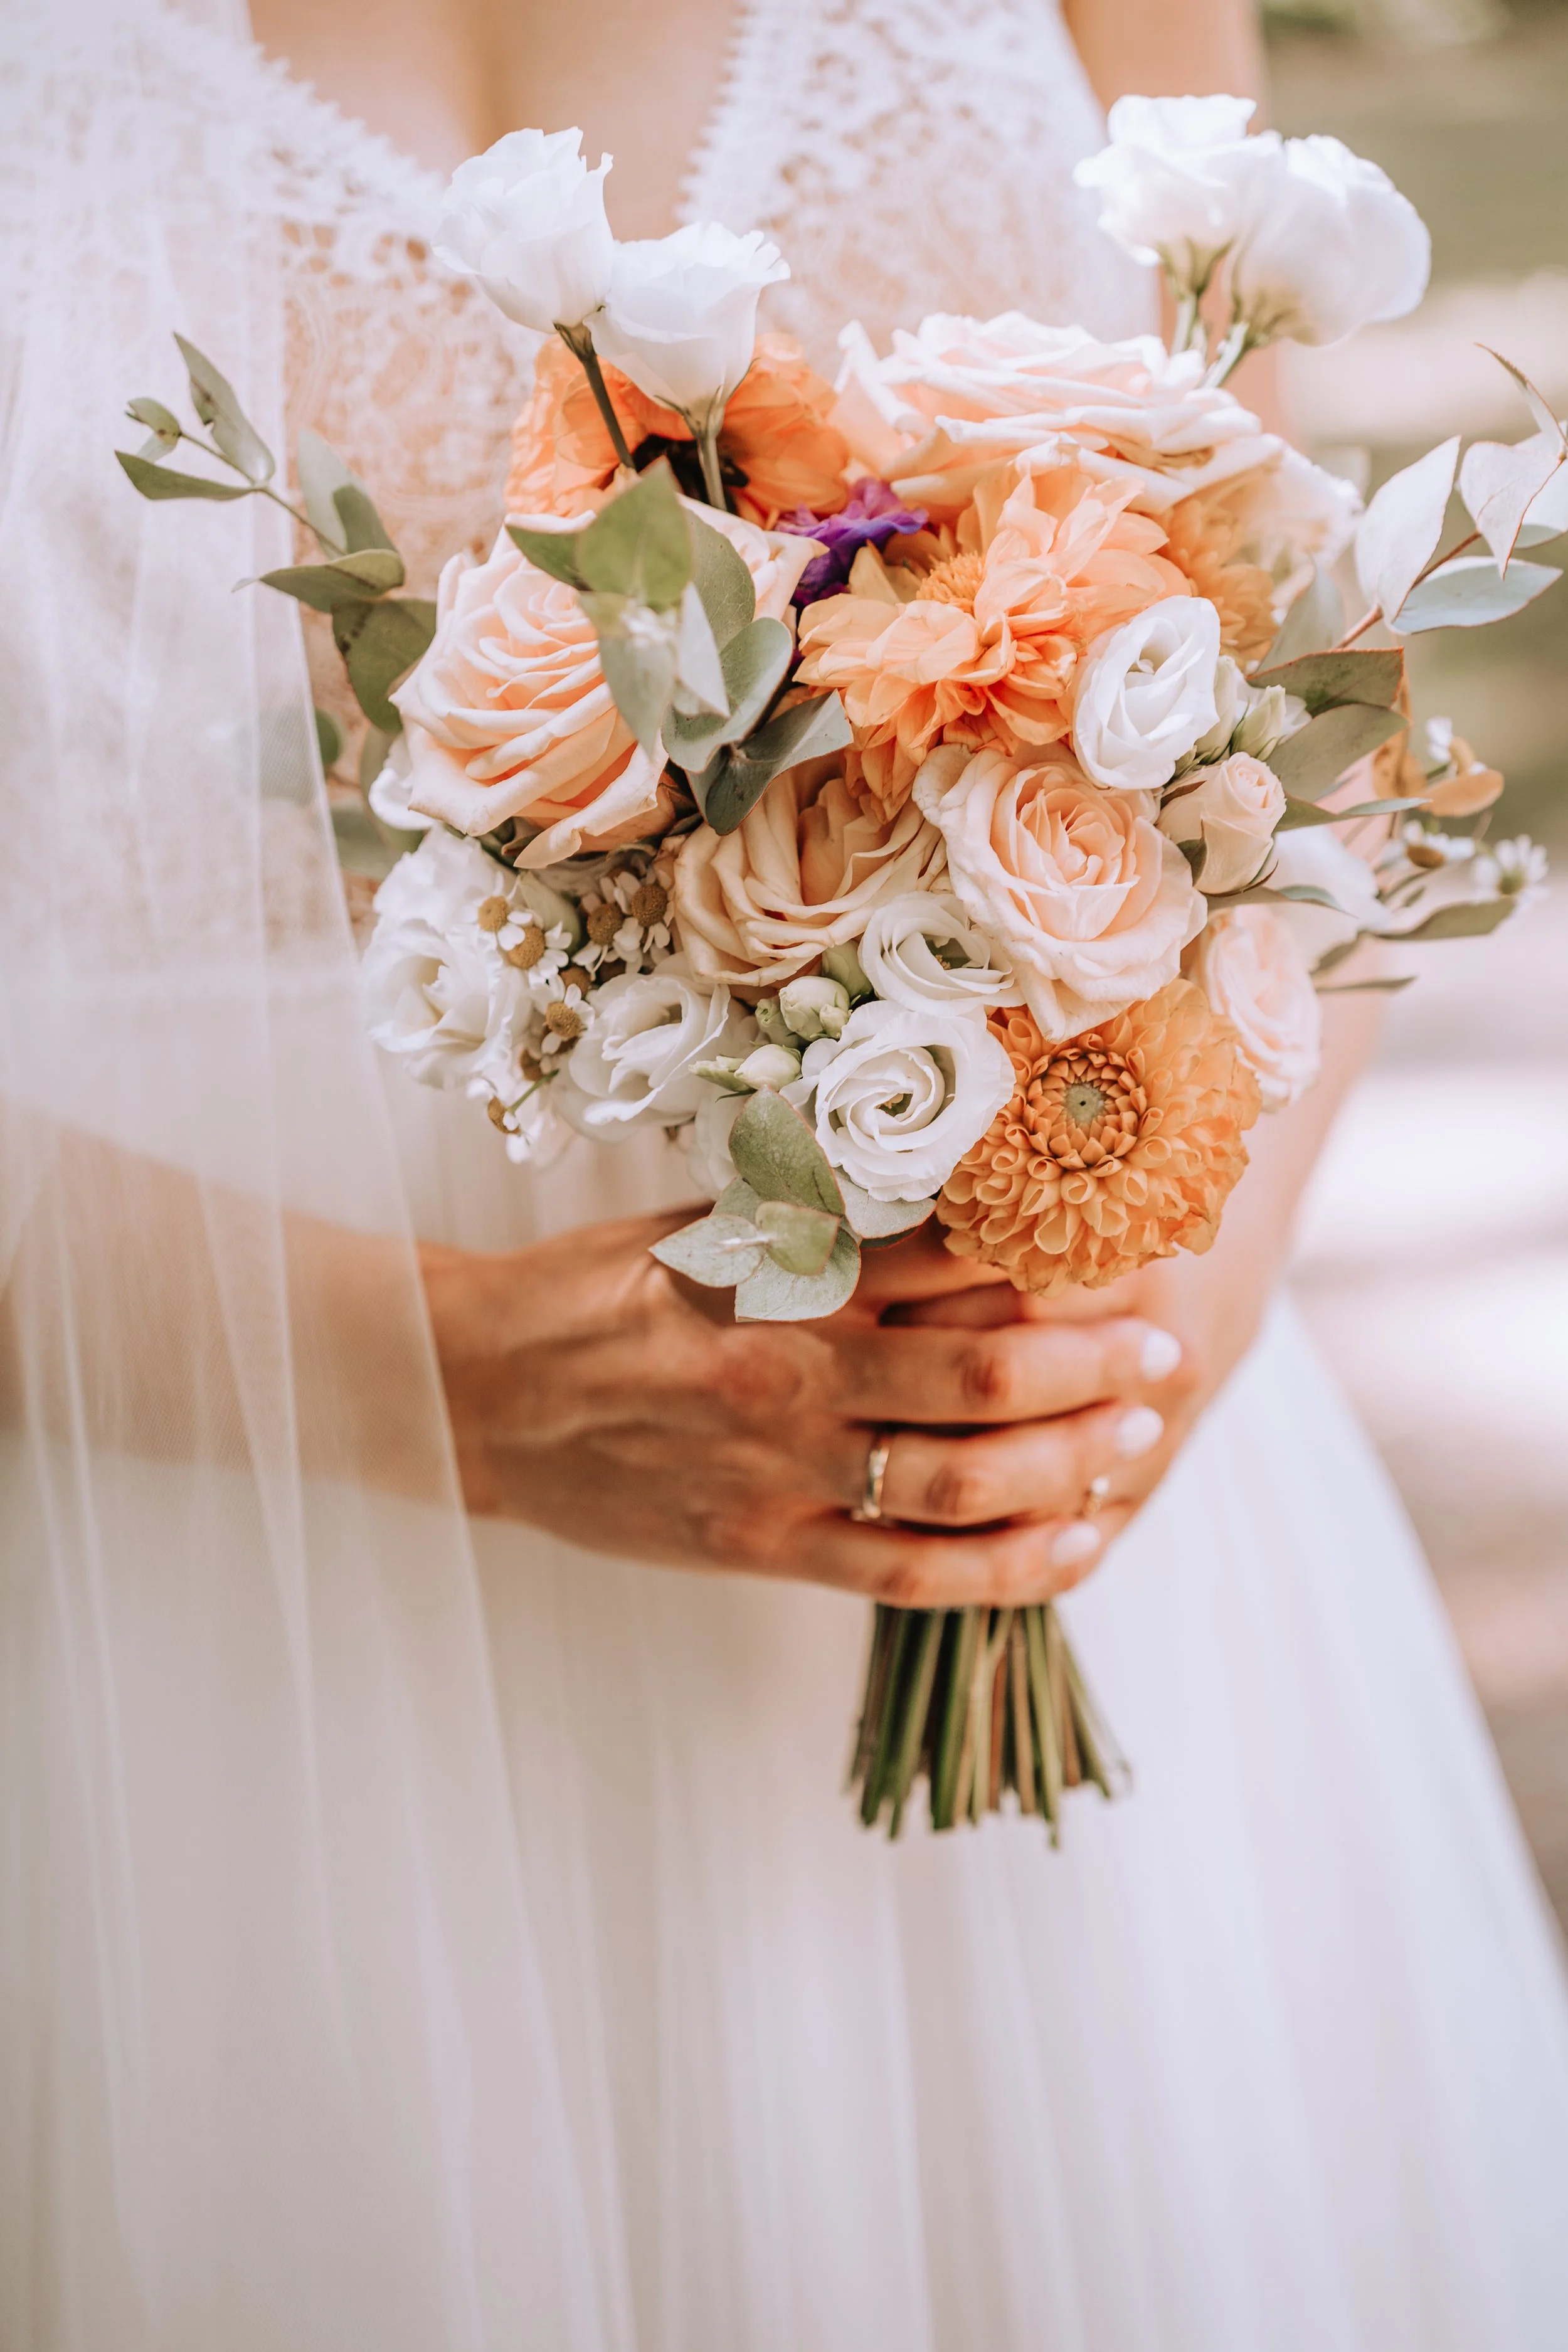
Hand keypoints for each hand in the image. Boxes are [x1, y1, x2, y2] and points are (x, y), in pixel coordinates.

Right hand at [419, 1209, 1185, 1605]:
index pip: (948, 1264)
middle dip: (1091, 1368)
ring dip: (1066, 1464)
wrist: (475, 1391)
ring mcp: (775, 1476)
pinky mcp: (759, 1552)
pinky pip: (906, 1575)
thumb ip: (833, 1231)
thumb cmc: (596, 1290)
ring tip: (1137, 1442)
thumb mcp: (707, 1229)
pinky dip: (1002, 1568)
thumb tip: (970, 1213)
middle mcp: (788, 1377)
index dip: (1051, 1260)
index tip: (1125, 1247)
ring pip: (958, 1485)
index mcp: (776, 1280)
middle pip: (979, 1378)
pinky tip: (1073, 1546)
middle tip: (1164, 1350)